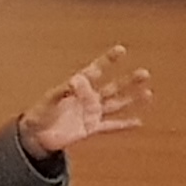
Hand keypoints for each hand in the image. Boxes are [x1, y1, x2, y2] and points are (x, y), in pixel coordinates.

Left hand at [19, 46, 151, 158]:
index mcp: (78, 86)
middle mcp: (88, 98)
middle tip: (145, 73)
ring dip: (132, 99)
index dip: (108, 60)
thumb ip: (64, 90)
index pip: (96, 70)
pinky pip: (111, 126)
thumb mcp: (49, 99)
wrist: (36, 135)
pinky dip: (124, 124)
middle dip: (129, 80)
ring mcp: (92, 112)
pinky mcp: (91, 128)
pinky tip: (139, 122)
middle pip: (113, 87)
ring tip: (148, 93)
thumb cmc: (39, 114)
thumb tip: (78, 79)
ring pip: (117, 104)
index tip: (121, 49)